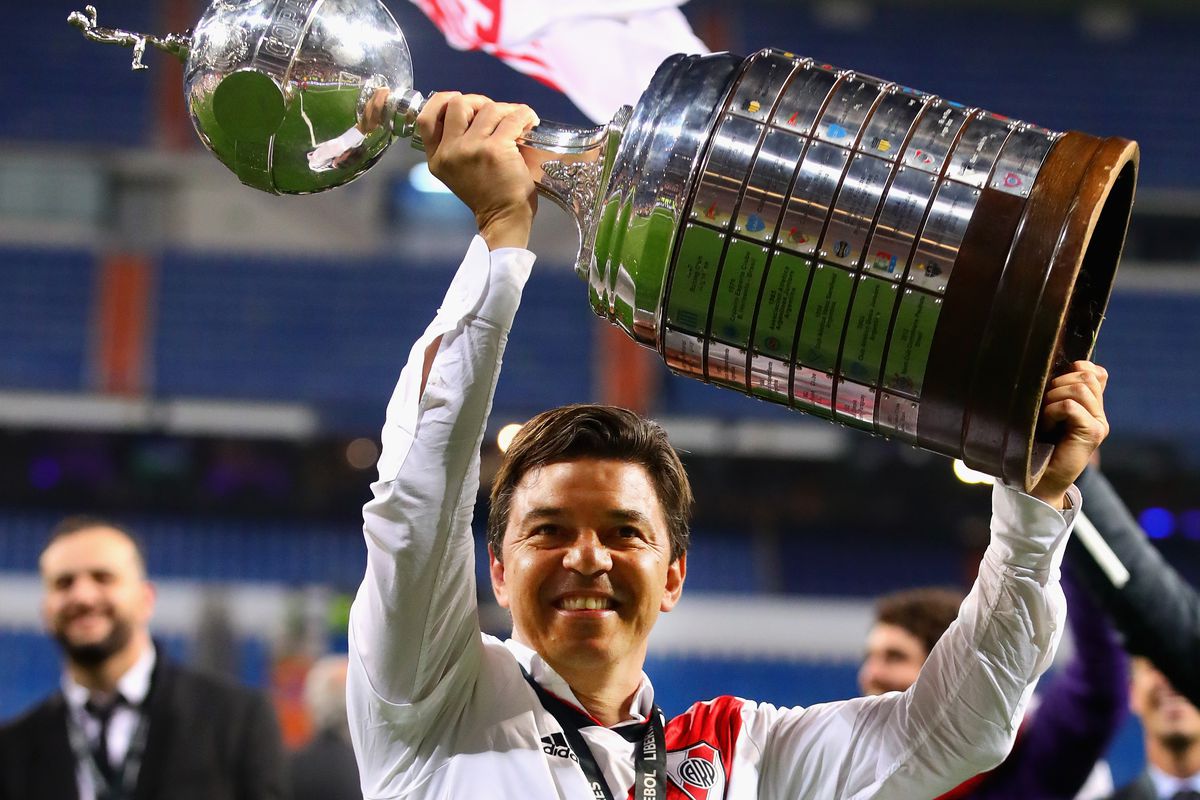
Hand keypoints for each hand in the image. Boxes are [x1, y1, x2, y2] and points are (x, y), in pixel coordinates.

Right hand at [417, 92, 539, 249]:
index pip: (425, 119)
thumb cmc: (487, 194)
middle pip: (457, 104)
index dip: (441, 101)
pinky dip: (524, 115)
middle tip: (494, 112)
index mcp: (437, 158)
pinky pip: (512, 118)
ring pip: (488, 108)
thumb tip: (474, 108)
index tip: (459, 99)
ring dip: (506, 109)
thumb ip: (455, 144)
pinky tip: (530, 121)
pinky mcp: (496, 150)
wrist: (504, 219)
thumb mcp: (457, 171)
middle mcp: (450, 152)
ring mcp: (472, 150)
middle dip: (478, 101)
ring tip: (517, 120)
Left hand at [1030, 361, 1109, 508]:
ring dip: (1053, 398)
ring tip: (1045, 418)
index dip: (1073, 369)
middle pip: (1086, 375)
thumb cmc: (1034, 444)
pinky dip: (1052, 411)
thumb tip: (1049, 366)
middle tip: (1044, 406)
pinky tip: (1047, 426)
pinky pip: (1070, 406)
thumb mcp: (1045, 411)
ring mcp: (1098, 423)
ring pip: (1079, 387)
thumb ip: (1056, 391)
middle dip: (1058, 383)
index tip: (1052, 386)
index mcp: (1090, 405)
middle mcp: (1098, 413)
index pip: (1094, 371)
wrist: (1038, 480)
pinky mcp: (1092, 433)